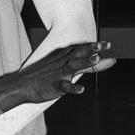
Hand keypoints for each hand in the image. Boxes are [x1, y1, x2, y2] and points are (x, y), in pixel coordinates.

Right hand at [0, 41, 114, 109]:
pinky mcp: (54, 85)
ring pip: (73, 66)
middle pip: (78, 54)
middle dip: (90, 49)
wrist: (23, 85)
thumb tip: (110, 61)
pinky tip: (81, 90)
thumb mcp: (68, 67)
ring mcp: (58, 74)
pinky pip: (64, 86)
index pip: (82, 50)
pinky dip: (72, 88)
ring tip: (96, 59)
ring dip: (84, 62)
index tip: (108, 45)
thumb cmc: (48, 75)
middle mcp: (63, 63)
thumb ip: (90, 65)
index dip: (95, 47)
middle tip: (102, 46)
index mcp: (66, 57)